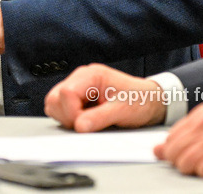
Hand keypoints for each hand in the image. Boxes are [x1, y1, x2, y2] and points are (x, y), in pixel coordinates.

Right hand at [46, 64, 166, 131]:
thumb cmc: (139, 100)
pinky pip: (60, 109)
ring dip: (66, 118)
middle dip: (67, 116)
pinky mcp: (76, 98)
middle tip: (87, 123)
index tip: (85, 123)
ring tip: (88, 120)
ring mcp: (77, 88)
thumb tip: (79, 126)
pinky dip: (68, 118)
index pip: (66, 93)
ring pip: (54, 104)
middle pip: (54, 98)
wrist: (148, 101)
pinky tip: (86, 119)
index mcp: (92, 75)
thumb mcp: (123, 110)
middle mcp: (81, 78)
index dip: (72, 112)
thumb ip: (100, 118)